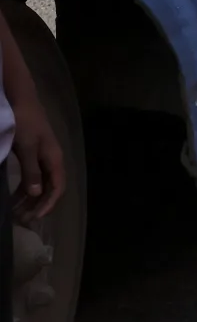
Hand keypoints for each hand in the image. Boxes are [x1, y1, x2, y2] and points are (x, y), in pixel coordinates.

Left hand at [11, 86, 64, 222]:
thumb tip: (36, 194)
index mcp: (54, 159)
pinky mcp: (32, 155)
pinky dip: (24, 189)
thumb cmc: (25, 123)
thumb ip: (31, 171)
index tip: (35, 217)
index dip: (48, 204)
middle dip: (38, 205)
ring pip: (40, 184)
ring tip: (16, 212)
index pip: (57, 187)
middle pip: (50, 189)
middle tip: (22, 220)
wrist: (21, 101)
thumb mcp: (27, 148)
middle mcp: (51, 161)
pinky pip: (32, 177)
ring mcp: (42, 158)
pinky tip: (14, 197)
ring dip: (30, 199)